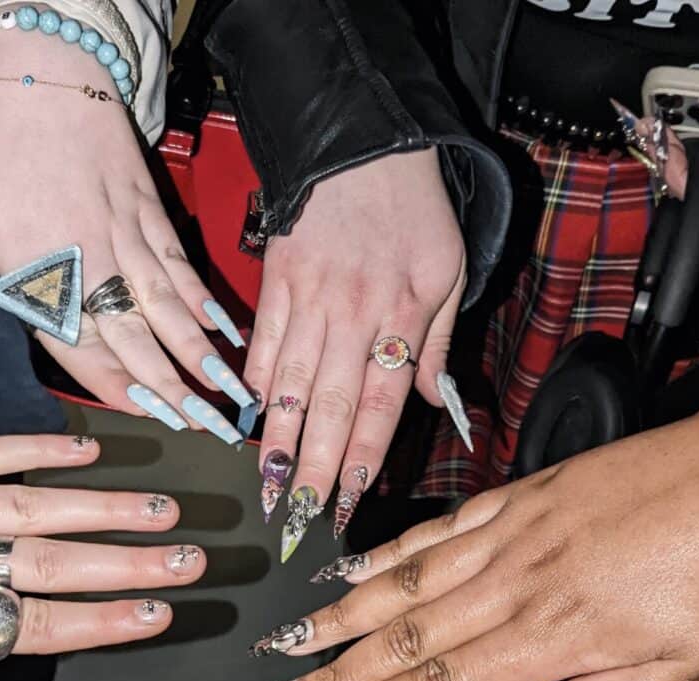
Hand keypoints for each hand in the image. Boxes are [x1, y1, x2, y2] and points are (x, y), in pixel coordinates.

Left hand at [0, 29, 247, 436]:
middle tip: (202, 425)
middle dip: (172, 383)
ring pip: (168, 304)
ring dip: (198, 352)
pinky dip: (204, 301)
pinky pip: (182, 266)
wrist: (47, 65)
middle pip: (134, 331)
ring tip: (226, 392)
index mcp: (38, 262)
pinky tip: (224, 331)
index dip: (113, 380)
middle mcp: (88, 255)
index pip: (76, 338)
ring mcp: (125, 234)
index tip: (147, 413)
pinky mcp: (149, 212)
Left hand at [0, 433, 203, 680]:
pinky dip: (39, 449)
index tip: (156, 615)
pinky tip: (84, 448)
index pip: (30, 621)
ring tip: (162, 507)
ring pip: (35, 506)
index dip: (101, 621)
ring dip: (104, 507)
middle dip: (130, 564)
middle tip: (191, 557)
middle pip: (53, 562)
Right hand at [240, 404, 698, 680]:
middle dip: (334, 669)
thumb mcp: (679, 673)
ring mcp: (505, 533)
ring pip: (402, 583)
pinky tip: (348, 567)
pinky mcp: (513, 497)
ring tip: (292, 637)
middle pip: (402, 636)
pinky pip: (431, 532)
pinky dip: (382, 554)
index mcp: (551, 634)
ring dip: (340, 615)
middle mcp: (511, 583)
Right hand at [250, 150, 465, 558]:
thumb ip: (436, 342)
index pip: (378, 407)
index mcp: (399, 319)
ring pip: (288, 387)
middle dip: (313, 470)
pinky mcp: (272, 287)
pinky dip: (253, 387)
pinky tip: (250, 420)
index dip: (360, 460)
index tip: (347, 503)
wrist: (360, 145)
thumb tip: (431, 401)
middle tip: (297, 517)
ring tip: (269, 485)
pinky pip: (260, 347)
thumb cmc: (411, 209)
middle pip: (327, 409)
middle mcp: (350, 319)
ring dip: (277, 442)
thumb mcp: (448, 272)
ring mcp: (306, 304)